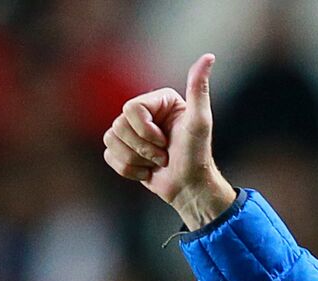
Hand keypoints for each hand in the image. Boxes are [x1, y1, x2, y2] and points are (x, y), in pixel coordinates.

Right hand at [102, 52, 235, 229]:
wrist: (190, 187)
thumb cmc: (197, 155)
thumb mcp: (199, 121)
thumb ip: (199, 89)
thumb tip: (209, 57)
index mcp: (158, 100)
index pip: (131, 109)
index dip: (145, 131)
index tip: (166, 142)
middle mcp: (143, 113)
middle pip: (118, 125)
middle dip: (142, 148)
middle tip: (163, 156)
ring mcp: (132, 132)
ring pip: (111, 140)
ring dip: (136, 160)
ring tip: (156, 163)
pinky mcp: (124, 150)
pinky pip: (109, 156)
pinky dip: (128, 169)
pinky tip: (146, 172)